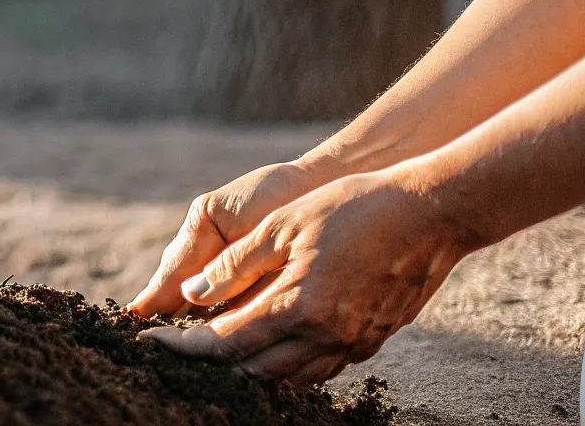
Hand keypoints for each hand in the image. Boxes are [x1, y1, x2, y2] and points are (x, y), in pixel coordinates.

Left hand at [139, 170, 475, 383]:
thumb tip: (193, 295)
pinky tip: (271, 344)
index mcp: (298, 306)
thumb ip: (235, 264)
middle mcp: (325, 335)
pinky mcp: (371, 341)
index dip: (182, 346)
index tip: (151, 341)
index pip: (224, 342)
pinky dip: (286, 364)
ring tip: (218, 346)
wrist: (433, 213)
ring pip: (286, 376)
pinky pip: (318, 368)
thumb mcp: (284, 225)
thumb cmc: (355, 207)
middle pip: (252, 369)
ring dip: (248, 367)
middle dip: (211, 361)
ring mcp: (352, 343)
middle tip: (180, 345)